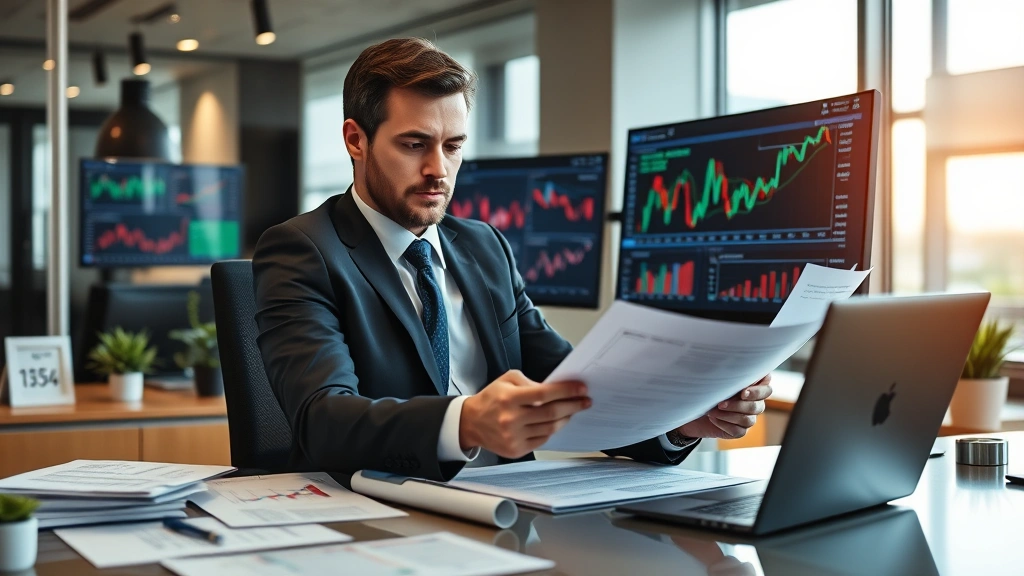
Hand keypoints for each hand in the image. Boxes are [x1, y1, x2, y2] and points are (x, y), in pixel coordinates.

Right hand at [460, 370, 590, 458]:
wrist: (470, 423)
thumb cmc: (492, 398)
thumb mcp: (507, 380)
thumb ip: (531, 382)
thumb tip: (555, 390)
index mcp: (510, 398)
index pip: (545, 394)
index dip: (567, 391)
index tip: (581, 389)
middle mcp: (511, 419)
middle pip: (552, 413)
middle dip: (573, 406)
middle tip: (585, 401)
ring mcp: (513, 437)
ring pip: (550, 428)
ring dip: (565, 418)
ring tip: (572, 411)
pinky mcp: (516, 450)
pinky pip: (542, 440)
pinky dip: (552, 430)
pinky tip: (556, 422)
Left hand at [676, 375, 771, 439]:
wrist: (695, 407)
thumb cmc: (709, 389)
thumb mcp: (717, 379)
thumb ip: (729, 375)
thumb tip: (730, 366)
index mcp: (754, 387)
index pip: (766, 389)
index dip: (758, 392)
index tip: (743, 392)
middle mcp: (755, 403)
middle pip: (758, 406)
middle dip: (739, 405)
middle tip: (721, 403)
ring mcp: (749, 418)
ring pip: (748, 420)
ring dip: (728, 415)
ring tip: (712, 411)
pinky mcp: (740, 430)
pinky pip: (738, 431)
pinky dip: (724, 424)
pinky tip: (713, 418)